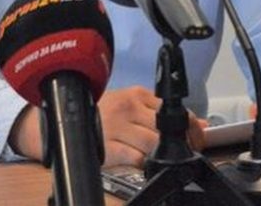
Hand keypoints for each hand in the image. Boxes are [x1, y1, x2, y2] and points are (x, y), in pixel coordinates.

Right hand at [8, 85, 206, 166]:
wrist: (61, 121)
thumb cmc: (99, 114)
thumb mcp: (128, 105)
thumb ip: (156, 113)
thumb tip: (196, 125)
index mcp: (135, 94)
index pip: (172, 109)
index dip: (190, 125)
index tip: (199, 136)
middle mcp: (128, 107)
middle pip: (166, 127)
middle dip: (182, 143)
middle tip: (189, 153)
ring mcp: (117, 127)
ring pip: (154, 143)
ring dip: (165, 154)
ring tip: (169, 160)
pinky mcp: (107, 146)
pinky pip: (135, 158)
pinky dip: (145, 163)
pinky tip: (147, 166)